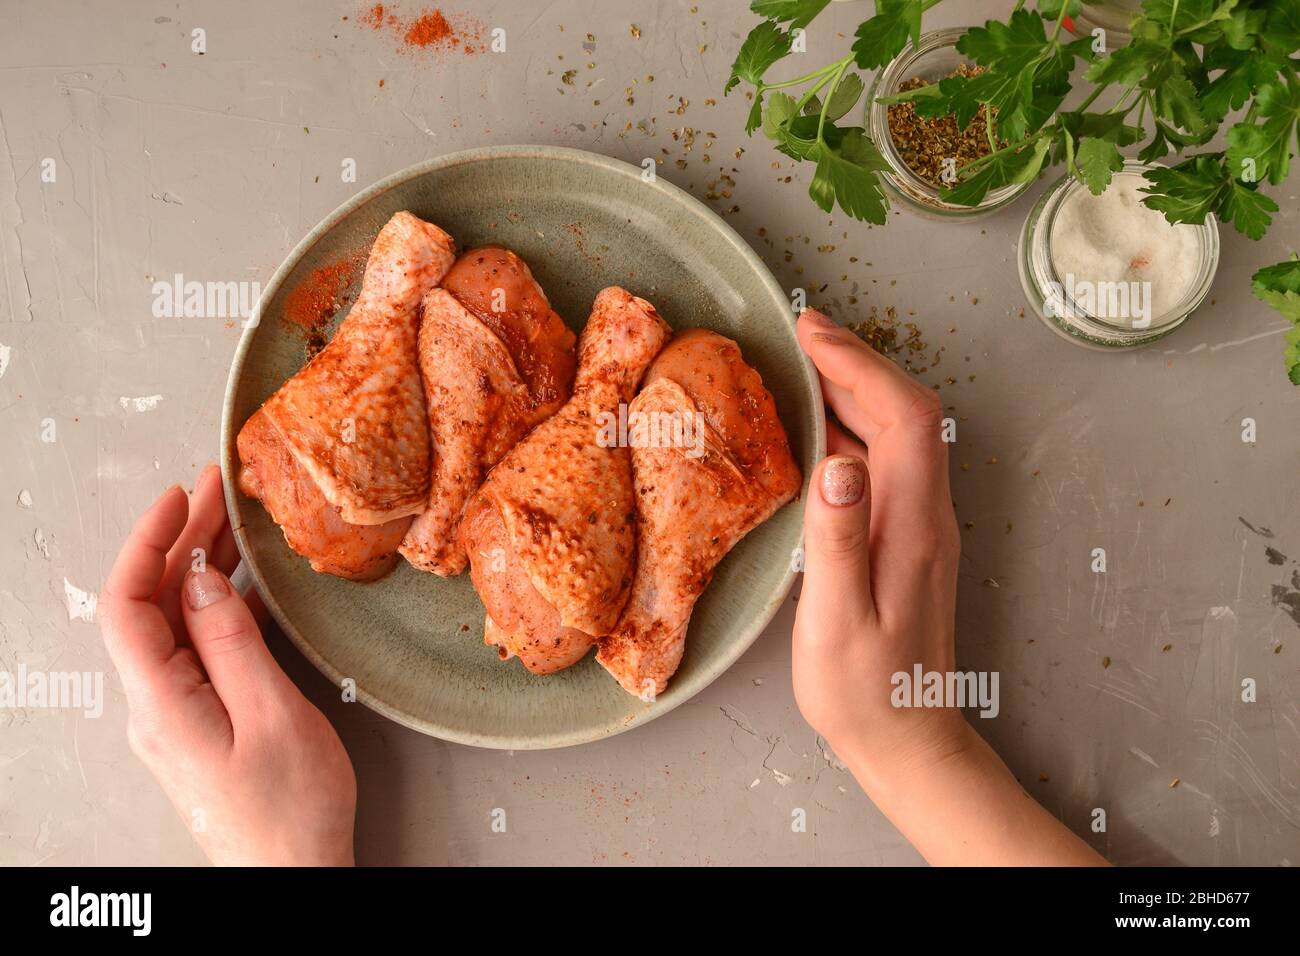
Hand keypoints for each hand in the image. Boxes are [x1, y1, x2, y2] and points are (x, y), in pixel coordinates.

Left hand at [99, 464, 356, 865]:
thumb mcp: (271, 715)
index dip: (147, 542)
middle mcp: (157, 707)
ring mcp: (178, 716)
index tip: (179, 496)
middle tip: (217, 491)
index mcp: (161, 704)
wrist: (295, 877)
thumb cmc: (289, 810)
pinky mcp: (203, 723)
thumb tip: (201, 579)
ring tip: (231, 521)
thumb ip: (230, 641)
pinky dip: (218, 606)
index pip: (127, 605)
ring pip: (175, 625)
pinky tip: (245, 585)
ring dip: (198, 570)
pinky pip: (198, 650)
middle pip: (151, 607)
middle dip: (179, 542)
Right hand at [792, 308, 964, 784]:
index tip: (809, 333)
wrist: (908, 738)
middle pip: (905, 410)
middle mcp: (928, 513)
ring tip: (802, 364)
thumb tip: (836, 460)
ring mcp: (921, 524)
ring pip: (897, 432)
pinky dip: (852, 427)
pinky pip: (884, 460)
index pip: (901, 415)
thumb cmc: (866, 690)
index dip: (858, 364)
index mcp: (914, 523)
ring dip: (855, 388)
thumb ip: (838, 540)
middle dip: (856, 361)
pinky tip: (816, 429)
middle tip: (800, 331)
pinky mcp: (906, 537)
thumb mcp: (838, 622)